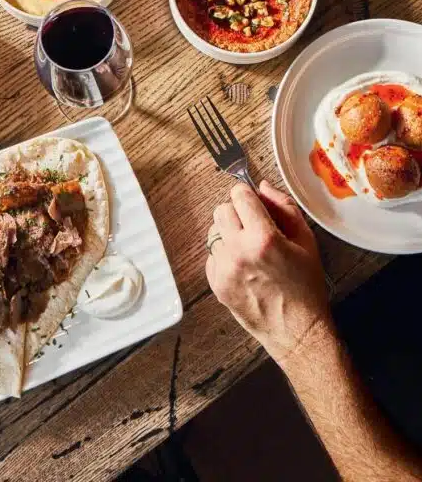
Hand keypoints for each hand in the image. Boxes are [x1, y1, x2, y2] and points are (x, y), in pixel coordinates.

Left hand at [205, 180, 330, 365]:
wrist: (296, 331)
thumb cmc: (306, 287)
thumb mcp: (306, 241)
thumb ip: (284, 207)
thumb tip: (262, 186)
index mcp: (263, 238)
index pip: (239, 195)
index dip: (248, 196)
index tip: (255, 203)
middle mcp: (238, 252)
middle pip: (221, 209)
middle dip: (237, 213)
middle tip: (253, 226)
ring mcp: (224, 269)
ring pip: (214, 231)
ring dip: (229, 233)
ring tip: (249, 249)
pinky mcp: (216, 284)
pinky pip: (212, 254)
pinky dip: (224, 255)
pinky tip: (243, 266)